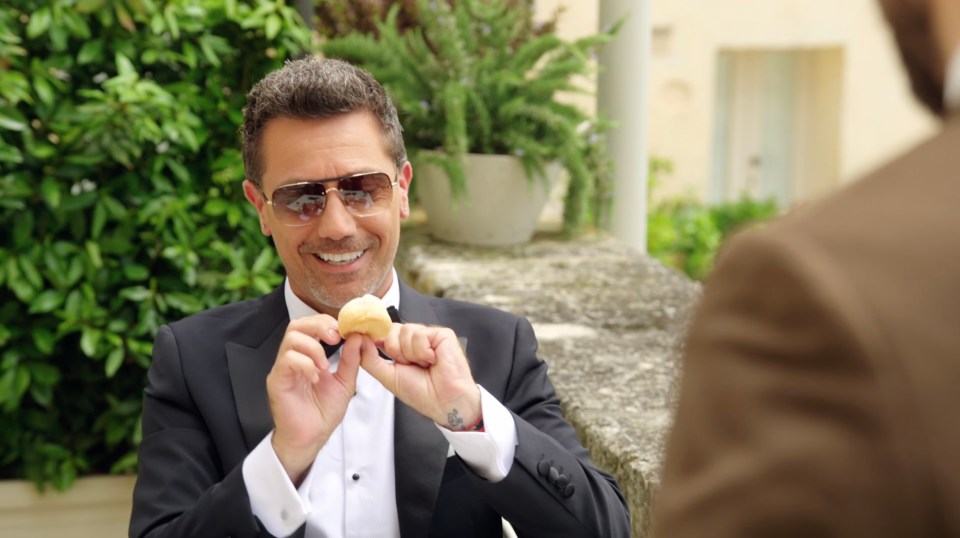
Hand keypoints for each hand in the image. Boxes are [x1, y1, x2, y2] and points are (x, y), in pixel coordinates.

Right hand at [266, 315, 359, 483]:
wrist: (311, 438)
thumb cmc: (323, 413)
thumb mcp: (345, 382)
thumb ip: (351, 360)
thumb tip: (358, 337)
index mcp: (307, 356)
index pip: (310, 326)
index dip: (327, 322)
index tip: (345, 330)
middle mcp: (293, 359)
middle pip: (297, 325)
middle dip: (319, 326)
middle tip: (336, 337)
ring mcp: (283, 369)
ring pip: (291, 339)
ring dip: (314, 348)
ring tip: (325, 366)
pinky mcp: (277, 381)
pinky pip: (287, 360)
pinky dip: (305, 364)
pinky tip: (315, 377)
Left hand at [349, 323, 480, 429]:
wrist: (443, 402)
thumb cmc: (421, 393)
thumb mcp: (387, 376)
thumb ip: (370, 358)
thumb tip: (358, 339)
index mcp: (402, 347)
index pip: (383, 332)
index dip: (376, 337)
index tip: (372, 344)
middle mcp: (415, 339)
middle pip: (391, 329)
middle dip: (395, 350)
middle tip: (408, 365)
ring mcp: (429, 335)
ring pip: (405, 331)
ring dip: (411, 354)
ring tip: (423, 365)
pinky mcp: (442, 334)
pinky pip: (420, 334)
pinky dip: (423, 352)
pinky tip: (433, 361)